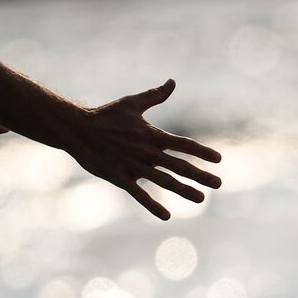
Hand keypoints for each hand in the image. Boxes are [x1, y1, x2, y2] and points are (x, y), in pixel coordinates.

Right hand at [65, 79, 221, 219]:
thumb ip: (155, 95)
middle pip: (179, 165)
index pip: (183, 144)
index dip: (202, 151)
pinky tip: (167, 216)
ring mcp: (135, 166)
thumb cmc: (105, 116)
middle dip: (200, 175)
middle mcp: (147, 152)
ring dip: (184, 191)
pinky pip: (139, 195)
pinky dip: (153, 206)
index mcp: (152, 135)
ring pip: (164, 181)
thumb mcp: (132, 103)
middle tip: (219, 184)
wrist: (77, 129)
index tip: (219, 159)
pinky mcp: (121, 178)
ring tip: (201, 200)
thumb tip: (172, 81)